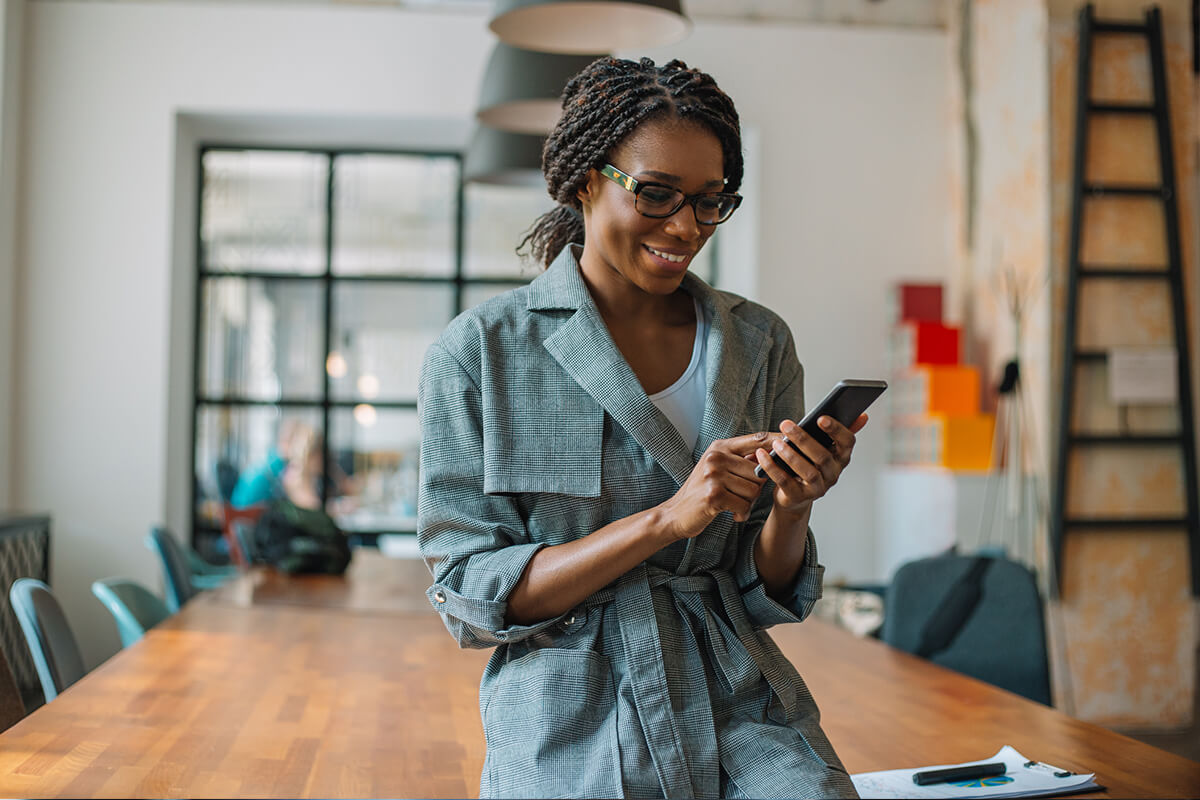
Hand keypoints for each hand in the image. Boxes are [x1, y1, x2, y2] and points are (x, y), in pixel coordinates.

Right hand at [659, 432, 781, 540]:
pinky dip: (741, 513)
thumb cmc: (701, 492)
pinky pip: (744, 505)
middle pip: (758, 471)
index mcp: (719, 447)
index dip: (776, 441)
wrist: (675, 514)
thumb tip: (773, 453)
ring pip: (754, 490)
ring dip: (747, 502)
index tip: (792, 442)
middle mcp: (716, 457)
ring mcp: (714, 476)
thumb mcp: (717, 468)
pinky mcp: (714, 495)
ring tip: (733, 504)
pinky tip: (731, 514)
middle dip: (755, 488)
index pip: (756, 439)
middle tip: (740, 496)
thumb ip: (740, 460)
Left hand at [753, 414, 867, 514]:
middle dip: (803, 439)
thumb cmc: (807, 463)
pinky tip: (762, 455)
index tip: (820, 418)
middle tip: (785, 424)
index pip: (847, 442)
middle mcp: (833, 474)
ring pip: (807, 471)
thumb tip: (863, 415)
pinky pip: (785, 482)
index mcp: (841, 457)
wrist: (793, 496)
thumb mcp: (823, 447)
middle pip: (822, 456)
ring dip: (790, 455)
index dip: (836, 430)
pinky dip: (773, 468)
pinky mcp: (800, 498)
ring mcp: (818, 488)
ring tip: (776, 443)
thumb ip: (838, 431)